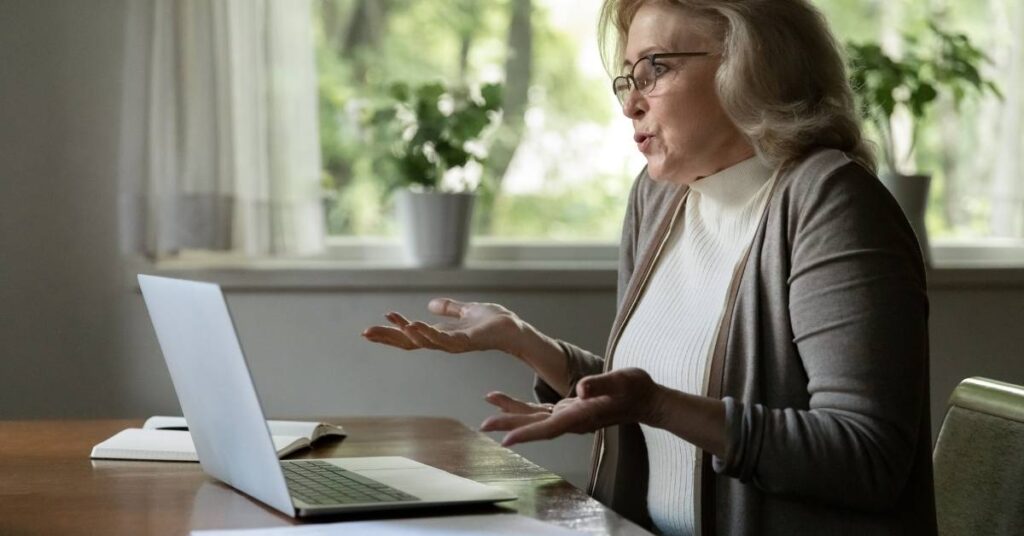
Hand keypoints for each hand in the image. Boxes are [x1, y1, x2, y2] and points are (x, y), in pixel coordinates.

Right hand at [362, 298, 522, 354]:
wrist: (515, 330)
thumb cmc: (494, 322)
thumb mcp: (467, 310)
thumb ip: (449, 309)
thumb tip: (431, 304)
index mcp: (440, 334)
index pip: (410, 336)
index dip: (390, 333)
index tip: (370, 329)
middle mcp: (444, 342)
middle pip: (411, 342)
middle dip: (389, 338)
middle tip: (366, 332)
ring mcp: (455, 344)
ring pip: (425, 341)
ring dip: (407, 333)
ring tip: (391, 324)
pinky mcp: (467, 341)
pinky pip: (444, 339)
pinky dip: (428, 333)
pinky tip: (414, 325)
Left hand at [479, 368, 664, 446]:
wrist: (646, 399)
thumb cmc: (636, 389)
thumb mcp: (622, 381)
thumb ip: (601, 385)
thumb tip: (582, 390)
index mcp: (581, 416)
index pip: (549, 428)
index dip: (526, 434)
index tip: (506, 439)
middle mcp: (572, 420)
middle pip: (535, 426)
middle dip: (509, 424)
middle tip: (484, 424)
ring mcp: (569, 417)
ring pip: (534, 419)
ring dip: (511, 413)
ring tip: (488, 405)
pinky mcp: (568, 410)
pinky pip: (539, 411)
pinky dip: (521, 406)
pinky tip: (505, 399)